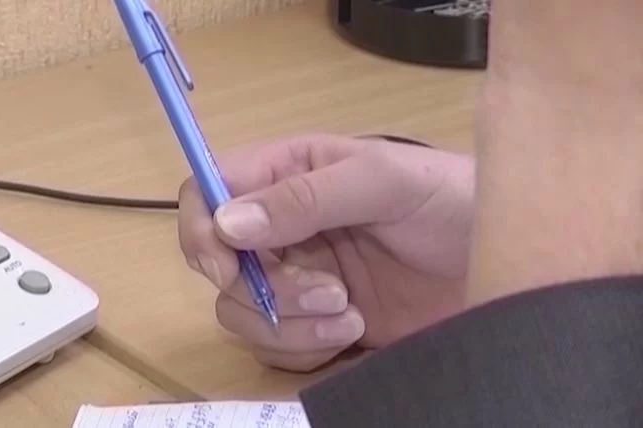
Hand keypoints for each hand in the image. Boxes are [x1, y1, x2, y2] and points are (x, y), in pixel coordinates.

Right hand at [178, 134, 474, 371]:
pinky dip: (305, 347)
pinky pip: (276, 345)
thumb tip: (227, 222)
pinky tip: (356, 330)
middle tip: (328, 292)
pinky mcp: (316, 321)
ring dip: (289, 323)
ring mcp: (298, 276)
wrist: (509, 264)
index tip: (229, 268)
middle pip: (218, 262)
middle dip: (265, 289)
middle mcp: (282, 225)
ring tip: (350, 314)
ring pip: (241, 310)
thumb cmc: (451, 201)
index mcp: (289, 173)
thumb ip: (307, 196)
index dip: (201, 229)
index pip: (207, 190)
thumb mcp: (384, 183)